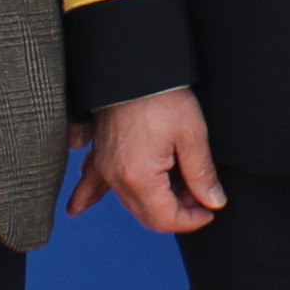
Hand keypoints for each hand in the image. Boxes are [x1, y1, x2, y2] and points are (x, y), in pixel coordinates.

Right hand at [71, 88, 226, 232]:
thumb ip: (202, 174)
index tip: (210, 209)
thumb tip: (213, 202)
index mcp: (140, 177)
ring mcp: (104, 168)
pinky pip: (91, 184)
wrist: (133, 69)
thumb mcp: (192, 135)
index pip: (165, 219)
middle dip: (177, 211)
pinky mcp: (99, 155)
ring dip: (154, 202)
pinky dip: (88, 197)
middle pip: (147, 216)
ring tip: (177, 184)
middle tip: (199, 193)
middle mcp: (116, 178)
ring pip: (129, 203)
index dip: (192, 220)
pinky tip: (76, 210)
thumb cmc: (162, 97)